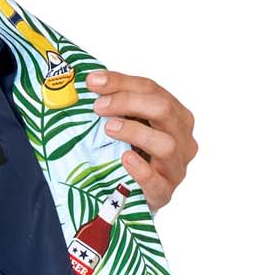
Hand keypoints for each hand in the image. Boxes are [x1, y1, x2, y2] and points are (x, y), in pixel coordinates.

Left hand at [85, 68, 198, 213]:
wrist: (137, 193)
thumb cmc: (135, 152)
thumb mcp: (129, 123)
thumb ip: (117, 103)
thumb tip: (91, 81)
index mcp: (176, 115)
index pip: (152, 89)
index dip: (121, 82)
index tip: (92, 82)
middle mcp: (182, 138)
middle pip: (163, 110)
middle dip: (128, 102)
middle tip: (98, 106)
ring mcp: (176, 167)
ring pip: (166, 144)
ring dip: (135, 132)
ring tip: (109, 128)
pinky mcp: (165, 193)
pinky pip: (157, 182)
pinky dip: (141, 169)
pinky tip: (125, 158)